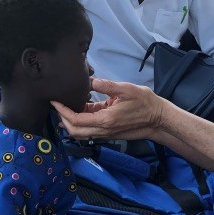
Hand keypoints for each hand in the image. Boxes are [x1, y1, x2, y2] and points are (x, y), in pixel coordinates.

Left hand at [52, 78, 167, 141]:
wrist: (158, 119)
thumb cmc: (145, 103)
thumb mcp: (126, 89)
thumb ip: (107, 85)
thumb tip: (91, 80)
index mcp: (105, 120)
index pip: (75, 120)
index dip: (62, 111)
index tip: (55, 102)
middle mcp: (103, 130)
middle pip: (74, 131)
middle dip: (62, 120)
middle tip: (57, 106)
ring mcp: (105, 133)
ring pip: (80, 134)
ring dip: (70, 124)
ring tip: (64, 109)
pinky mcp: (108, 132)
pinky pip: (89, 131)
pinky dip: (80, 124)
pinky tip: (79, 111)